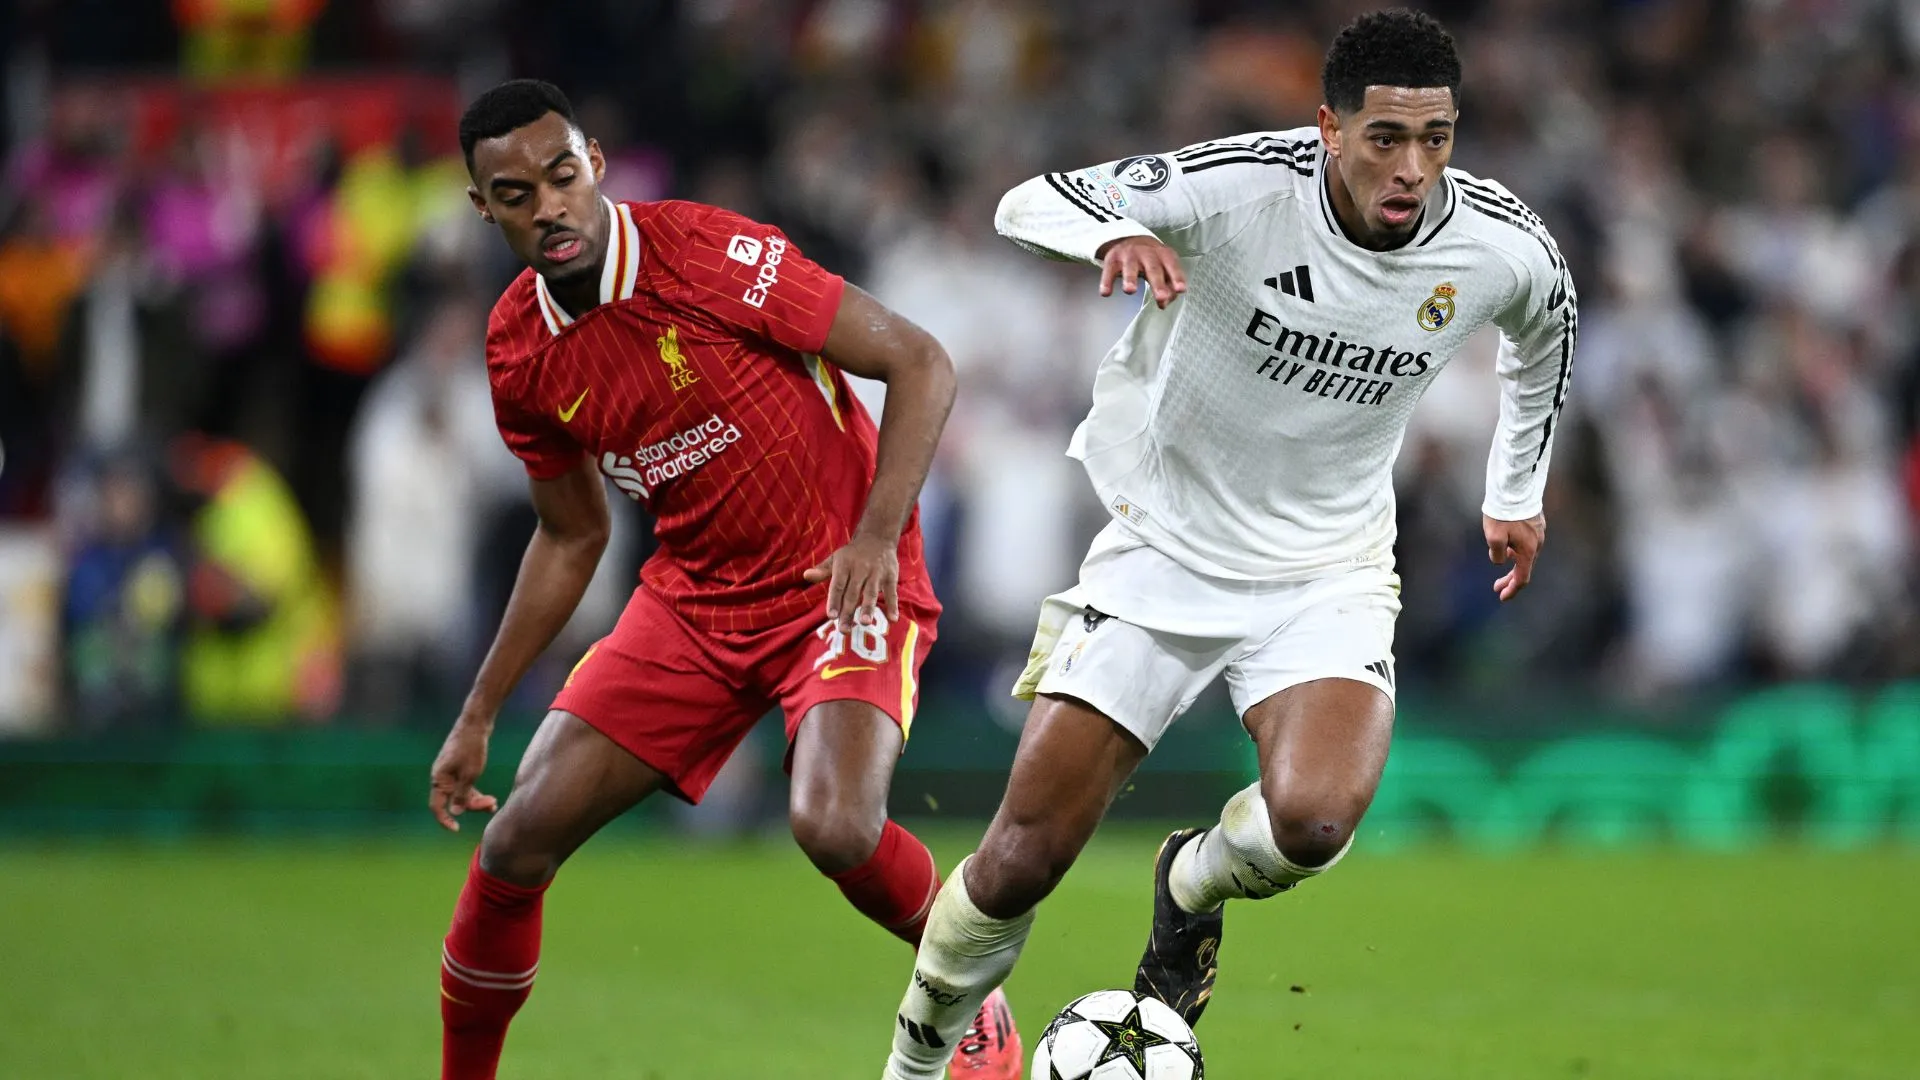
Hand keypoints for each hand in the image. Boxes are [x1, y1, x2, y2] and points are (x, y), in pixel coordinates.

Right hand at [429, 716, 498, 831]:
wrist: (476, 723)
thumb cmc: (472, 747)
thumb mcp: (470, 773)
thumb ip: (462, 795)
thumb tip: (455, 812)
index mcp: (439, 779)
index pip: (437, 806)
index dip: (445, 820)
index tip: (456, 829)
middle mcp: (442, 777)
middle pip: (453, 801)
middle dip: (472, 806)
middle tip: (492, 804)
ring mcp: (451, 773)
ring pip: (461, 795)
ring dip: (476, 801)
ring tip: (494, 804)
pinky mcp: (460, 768)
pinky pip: (466, 787)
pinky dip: (476, 793)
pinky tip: (490, 799)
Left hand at [803, 531, 899, 634]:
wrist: (877, 537)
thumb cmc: (853, 554)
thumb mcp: (836, 558)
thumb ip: (822, 570)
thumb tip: (805, 576)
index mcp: (844, 566)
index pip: (838, 586)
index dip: (834, 601)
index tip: (831, 616)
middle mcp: (860, 569)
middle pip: (852, 594)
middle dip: (848, 612)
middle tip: (844, 630)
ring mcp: (876, 573)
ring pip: (871, 593)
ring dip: (868, 608)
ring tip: (864, 622)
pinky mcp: (891, 576)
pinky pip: (891, 592)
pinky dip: (893, 606)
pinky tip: (892, 619)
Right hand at [1098, 236, 1185, 308]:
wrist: (1128, 238)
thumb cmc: (1150, 258)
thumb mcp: (1163, 268)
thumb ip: (1167, 287)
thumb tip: (1164, 304)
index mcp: (1163, 255)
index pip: (1172, 266)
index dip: (1177, 277)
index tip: (1181, 289)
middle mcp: (1147, 253)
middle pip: (1153, 268)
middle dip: (1157, 283)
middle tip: (1161, 297)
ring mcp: (1129, 255)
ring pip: (1130, 267)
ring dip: (1130, 279)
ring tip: (1130, 291)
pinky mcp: (1112, 259)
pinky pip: (1109, 271)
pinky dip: (1107, 281)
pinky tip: (1106, 293)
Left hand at [1484, 512, 1545, 601]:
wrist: (1515, 487)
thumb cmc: (1503, 513)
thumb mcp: (1494, 536)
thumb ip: (1497, 553)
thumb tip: (1501, 560)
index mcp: (1528, 550)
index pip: (1522, 578)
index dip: (1512, 589)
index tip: (1501, 597)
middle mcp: (1537, 543)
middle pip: (1525, 567)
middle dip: (1511, 579)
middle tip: (1497, 587)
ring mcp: (1539, 532)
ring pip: (1526, 554)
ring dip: (1514, 563)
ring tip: (1501, 564)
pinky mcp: (1536, 522)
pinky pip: (1527, 542)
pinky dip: (1518, 549)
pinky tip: (1509, 546)